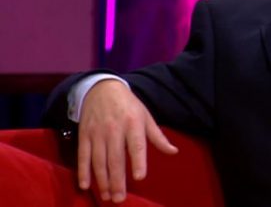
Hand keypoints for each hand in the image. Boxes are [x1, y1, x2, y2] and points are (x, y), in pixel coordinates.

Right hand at [77, 79, 178, 202]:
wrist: (102, 89)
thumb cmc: (129, 106)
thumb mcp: (146, 117)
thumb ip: (158, 137)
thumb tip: (174, 151)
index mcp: (133, 123)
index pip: (136, 145)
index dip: (138, 161)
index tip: (139, 177)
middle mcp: (114, 129)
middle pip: (115, 158)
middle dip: (116, 180)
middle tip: (119, 199)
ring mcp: (97, 133)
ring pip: (98, 161)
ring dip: (102, 181)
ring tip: (107, 196)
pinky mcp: (84, 135)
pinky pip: (82, 156)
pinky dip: (83, 171)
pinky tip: (86, 185)